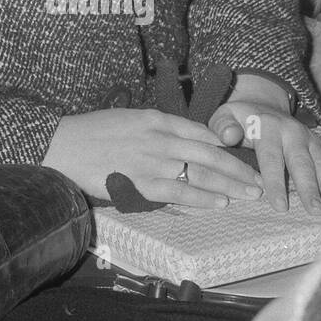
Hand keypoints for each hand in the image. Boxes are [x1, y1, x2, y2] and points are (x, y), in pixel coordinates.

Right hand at [42, 108, 266, 207]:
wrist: (62, 145)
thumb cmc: (90, 132)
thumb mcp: (126, 119)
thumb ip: (153, 129)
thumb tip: (177, 143)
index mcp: (155, 118)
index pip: (200, 131)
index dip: (226, 146)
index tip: (242, 156)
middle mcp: (159, 137)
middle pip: (210, 153)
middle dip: (238, 168)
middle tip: (259, 181)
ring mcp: (152, 161)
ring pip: (201, 173)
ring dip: (229, 186)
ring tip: (249, 194)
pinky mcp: (142, 183)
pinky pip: (180, 192)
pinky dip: (203, 197)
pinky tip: (219, 203)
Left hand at [209, 99, 320, 213]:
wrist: (262, 103)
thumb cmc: (239, 119)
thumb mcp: (225, 116)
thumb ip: (223, 126)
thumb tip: (229, 136)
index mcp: (268, 126)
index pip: (271, 157)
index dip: (276, 182)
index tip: (280, 206)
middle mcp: (293, 131)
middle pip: (302, 162)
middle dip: (308, 187)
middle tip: (314, 210)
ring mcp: (309, 138)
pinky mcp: (320, 145)